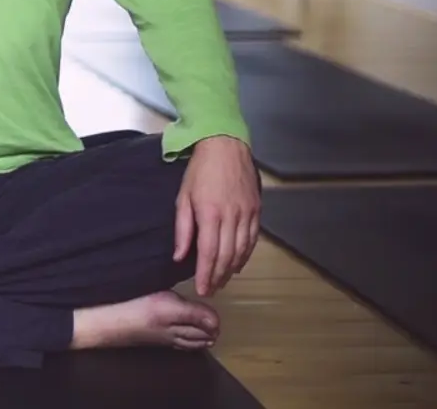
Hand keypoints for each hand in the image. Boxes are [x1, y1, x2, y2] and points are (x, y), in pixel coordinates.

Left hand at [174, 135, 260, 296]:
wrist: (225, 147)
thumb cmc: (200, 171)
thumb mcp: (183, 197)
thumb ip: (182, 229)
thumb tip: (180, 256)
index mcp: (210, 213)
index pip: (209, 253)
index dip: (206, 274)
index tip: (202, 289)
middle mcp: (231, 217)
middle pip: (227, 256)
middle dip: (219, 276)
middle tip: (212, 289)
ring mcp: (247, 214)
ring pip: (242, 251)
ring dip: (232, 269)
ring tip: (222, 280)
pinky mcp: (256, 210)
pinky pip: (252, 239)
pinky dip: (245, 255)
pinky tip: (237, 264)